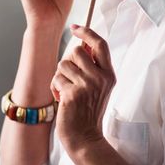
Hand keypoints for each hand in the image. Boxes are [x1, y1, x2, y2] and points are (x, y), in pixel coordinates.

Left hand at [50, 25, 115, 153]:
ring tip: (67, 91)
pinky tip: (63, 100)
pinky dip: (55, 88)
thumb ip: (93, 67)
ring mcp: (87, 86)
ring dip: (60, 77)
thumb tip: (81, 44)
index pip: (100, 44)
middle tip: (70, 78)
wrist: (85, 137)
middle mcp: (101, 78)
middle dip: (68, 62)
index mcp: (109, 74)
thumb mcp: (98, 87)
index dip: (87, 32)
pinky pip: (56, 78)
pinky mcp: (73, 93)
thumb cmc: (88, 110)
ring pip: (63, 64)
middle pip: (77, 51)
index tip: (75, 27)